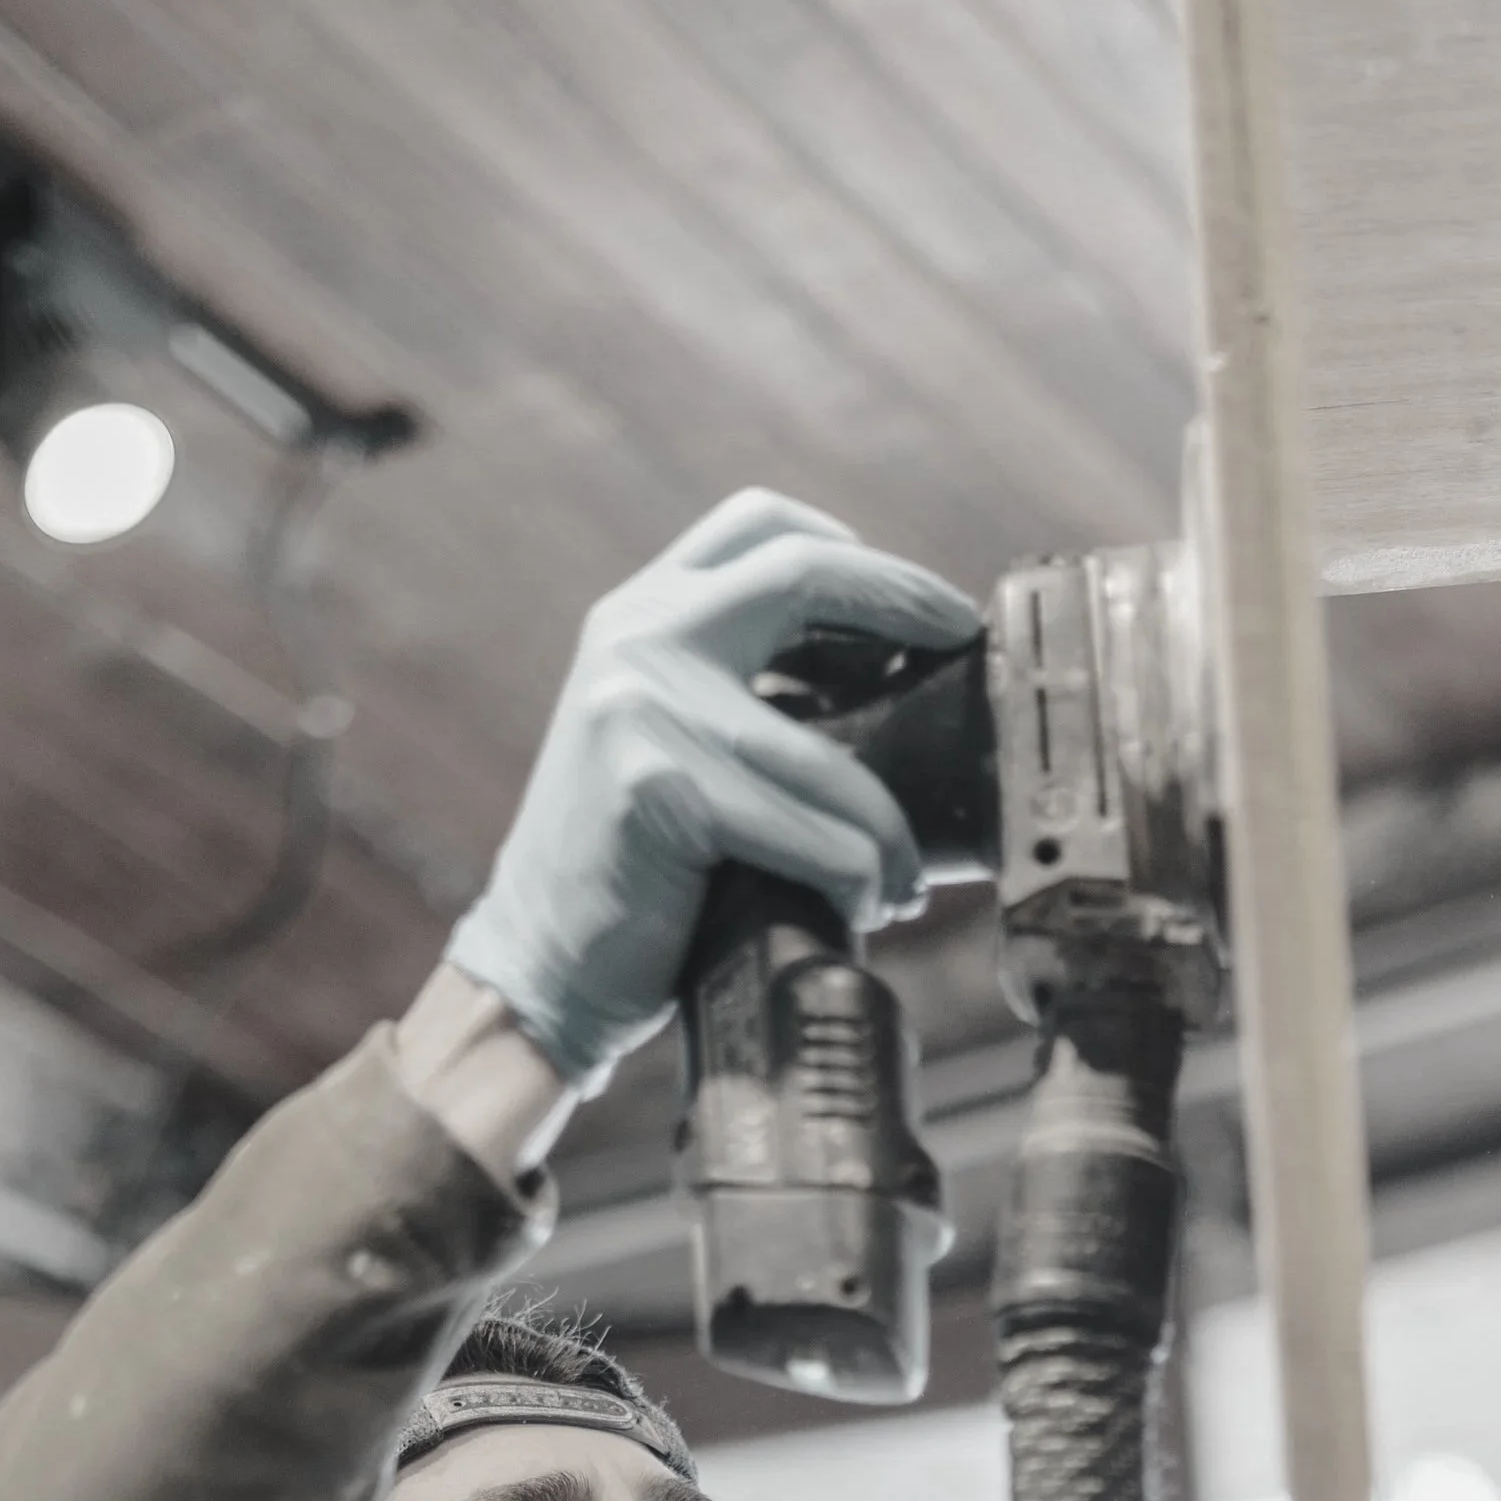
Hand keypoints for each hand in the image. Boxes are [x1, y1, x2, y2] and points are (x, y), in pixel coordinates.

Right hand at [445, 488, 979, 1090]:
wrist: (538, 973)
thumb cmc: (629, 879)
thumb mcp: (669, 749)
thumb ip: (737, 696)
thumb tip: (884, 686)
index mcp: (637, 617)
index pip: (760, 527)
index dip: (860, 555)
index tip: (929, 606)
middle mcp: (633, 637)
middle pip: (801, 573)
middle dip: (903, 600)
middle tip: (962, 652)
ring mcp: (641, 706)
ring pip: (826, 758)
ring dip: (887, 831)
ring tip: (904, 877)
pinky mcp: (660, 789)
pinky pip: (810, 834)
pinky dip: (854, 878)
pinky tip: (860, 908)